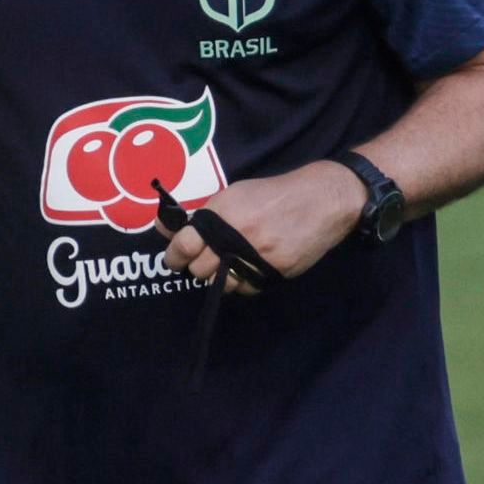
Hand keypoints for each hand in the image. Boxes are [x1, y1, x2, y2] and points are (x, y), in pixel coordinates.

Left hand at [156, 161, 363, 295]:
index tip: (174, 259)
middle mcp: (236, 236)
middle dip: (197, 267)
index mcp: (223, 213)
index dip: (174, 255)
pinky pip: (247, 288)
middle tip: (202, 260)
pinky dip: (243, 282)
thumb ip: (200, 215)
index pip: (185, 244)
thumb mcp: (233, 195)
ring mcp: (257, 256)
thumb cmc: (271, 195)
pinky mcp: (275, 271)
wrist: (319, 201)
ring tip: (227, 264)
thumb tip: (164, 229)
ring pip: (222, 284)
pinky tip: (248, 268)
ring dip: (220, 277)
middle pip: (200, 269)